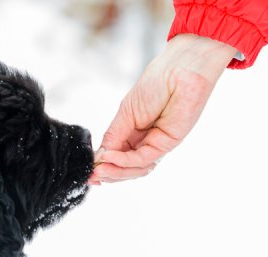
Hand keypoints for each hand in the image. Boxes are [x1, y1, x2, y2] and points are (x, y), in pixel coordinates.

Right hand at [90, 34, 236, 183]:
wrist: (179, 70)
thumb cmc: (156, 83)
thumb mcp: (125, 112)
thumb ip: (113, 136)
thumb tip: (99, 156)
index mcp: (133, 133)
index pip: (116, 157)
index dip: (102, 166)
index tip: (88, 173)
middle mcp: (145, 142)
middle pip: (124, 167)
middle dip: (107, 173)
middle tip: (92, 176)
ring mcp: (156, 144)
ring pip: (134, 169)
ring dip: (115, 172)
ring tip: (99, 169)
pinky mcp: (167, 144)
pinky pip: (143, 159)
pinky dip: (124, 161)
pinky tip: (110, 157)